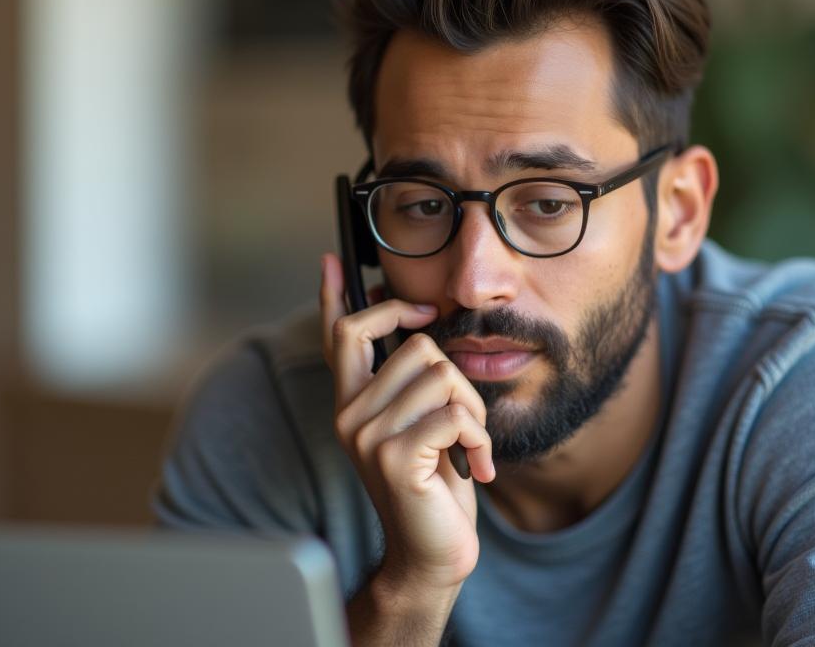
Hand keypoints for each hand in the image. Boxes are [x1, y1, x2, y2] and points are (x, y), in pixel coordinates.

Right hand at [320, 253, 494, 592]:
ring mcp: (365, 435)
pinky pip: (455, 414)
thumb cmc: (434, 484)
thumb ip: (410, 382)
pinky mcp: (393, 457)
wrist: (433, 554)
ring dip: (473, 413)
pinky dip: (479, 439)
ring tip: (465, 448)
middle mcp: (349, 414)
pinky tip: (474, 466)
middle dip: (457, 378)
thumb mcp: (421, 423)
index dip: (337, 295)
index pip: (340, 336)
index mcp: (353, 402)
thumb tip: (416, 327)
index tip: (335, 260)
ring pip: (442, 375)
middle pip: (414, 344)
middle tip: (462, 421)